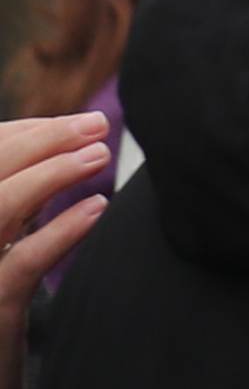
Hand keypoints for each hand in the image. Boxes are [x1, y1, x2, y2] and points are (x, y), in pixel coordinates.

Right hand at [3, 110, 112, 302]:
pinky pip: (24, 264)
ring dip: (50, 174)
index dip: (22, 135)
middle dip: (41, 141)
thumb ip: (19, 208)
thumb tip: (63, 153)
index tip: (73, 125)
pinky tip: (96, 209)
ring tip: (99, 155)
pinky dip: (60, 231)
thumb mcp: (2, 249)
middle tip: (95, 125)